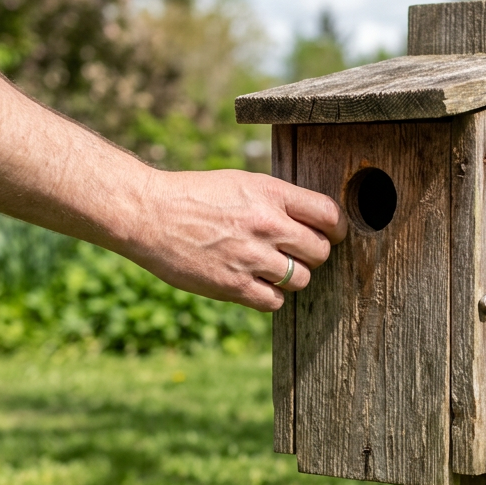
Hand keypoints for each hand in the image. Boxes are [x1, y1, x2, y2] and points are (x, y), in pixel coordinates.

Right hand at [126, 168, 346, 311]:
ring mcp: (250, 257)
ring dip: (291, 277)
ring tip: (271, 268)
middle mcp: (266, 224)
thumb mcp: (241, 182)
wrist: (149, 214)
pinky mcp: (233, 285)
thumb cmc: (195, 196)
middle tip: (296, 253)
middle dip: (313, 254)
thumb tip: (313, 221)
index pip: (329, 214)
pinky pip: (275, 301)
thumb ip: (277, 200)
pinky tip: (256, 284)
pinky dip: (270, 296)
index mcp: (270, 193)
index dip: (336, 228)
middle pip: (320, 251)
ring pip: (301, 279)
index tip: (330, 234)